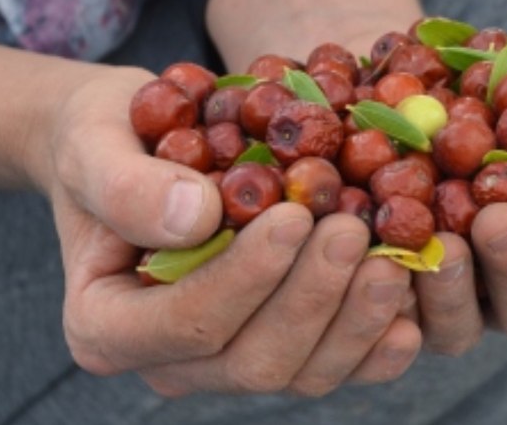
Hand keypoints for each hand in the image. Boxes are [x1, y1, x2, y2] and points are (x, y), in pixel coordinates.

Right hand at [37, 69, 419, 395]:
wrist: (131, 139)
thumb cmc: (104, 135)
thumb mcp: (93, 141)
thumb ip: (126, 184)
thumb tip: (195, 217)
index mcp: (107, 325)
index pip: (188, 324)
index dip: (247, 278)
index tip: (294, 216)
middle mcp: (169, 360)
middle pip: (254, 362)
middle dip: (312, 300)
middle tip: (354, 232)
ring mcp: (226, 360)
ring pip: (301, 371)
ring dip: (355, 321)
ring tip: (394, 257)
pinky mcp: (277, 343)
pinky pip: (333, 364)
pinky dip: (375, 343)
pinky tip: (413, 311)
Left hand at [412, 62, 506, 353]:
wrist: (391, 93)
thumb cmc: (482, 92)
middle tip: (498, 218)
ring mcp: (447, 308)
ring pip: (461, 330)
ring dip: (454, 291)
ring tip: (444, 245)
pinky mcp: (389, 313)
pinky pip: (389, 325)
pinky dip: (387, 297)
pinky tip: (378, 261)